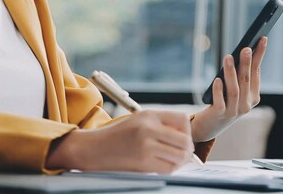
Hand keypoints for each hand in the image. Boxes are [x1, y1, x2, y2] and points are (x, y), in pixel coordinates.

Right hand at [46, 110, 193, 172]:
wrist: (94, 149)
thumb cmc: (118, 135)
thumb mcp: (138, 119)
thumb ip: (161, 123)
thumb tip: (186, 135)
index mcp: (149, 115)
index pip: (182, 119)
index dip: (186, 130)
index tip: (181, 136)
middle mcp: (149, 128)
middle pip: (185, 140)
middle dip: (188, 148)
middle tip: (184, 152)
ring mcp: (146, 146)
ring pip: (180, 156)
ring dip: (182, 160)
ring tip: (175, 159)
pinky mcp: (143, 163)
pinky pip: (169, 168)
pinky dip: (172, 168)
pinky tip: (166, 165)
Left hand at [191, 37, 267, 141]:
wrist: (210, 126)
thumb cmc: (222, 102)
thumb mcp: (233, 89)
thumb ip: (237, 75)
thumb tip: (239, 52)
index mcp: (253, 97)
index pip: (256, 73)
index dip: (259, 56)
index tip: (261, 40)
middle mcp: (246, 105)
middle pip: (246, 81)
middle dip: (246, 63)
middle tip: (245, 48)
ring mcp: (233, 111)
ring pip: (234, 90)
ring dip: (231, 73)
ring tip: (228, 57)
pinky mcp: (219, 115)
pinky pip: (220, 102)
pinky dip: (219, 90)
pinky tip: (217, 79)